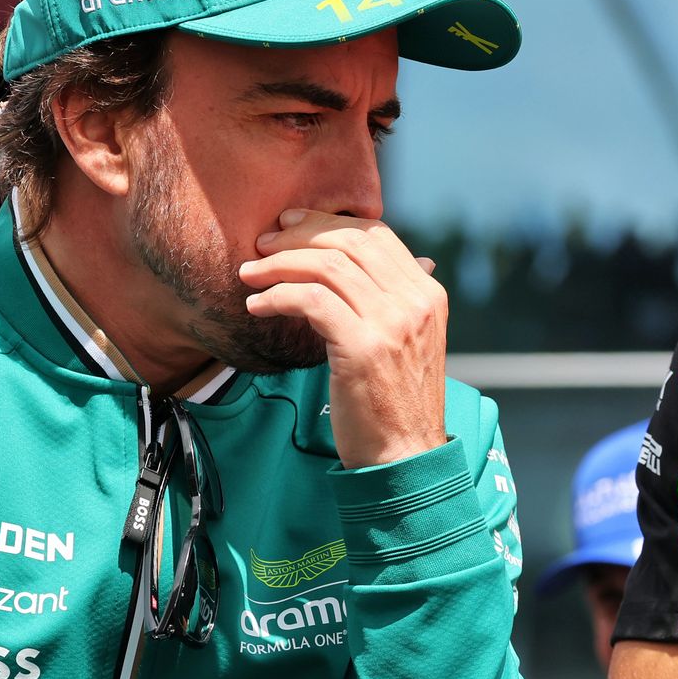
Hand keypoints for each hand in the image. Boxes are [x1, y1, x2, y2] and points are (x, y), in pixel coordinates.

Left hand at [240, 209, 447, 468]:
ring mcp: (393, 323)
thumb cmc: (395, 404)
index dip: (328, 221)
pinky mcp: (364, 347)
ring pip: (326, 266)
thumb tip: (376, 267)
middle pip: (349, 242)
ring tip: (250, 274)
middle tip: (262, 244)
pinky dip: (278, 296)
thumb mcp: (406, 343)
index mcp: (428, 294)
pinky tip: (258, 306)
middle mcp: (415, 301)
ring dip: (279, 264)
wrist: (406, 457)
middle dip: (298, 235)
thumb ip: (393, 302)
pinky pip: (311, 300)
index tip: (290, 224)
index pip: (376, 234)